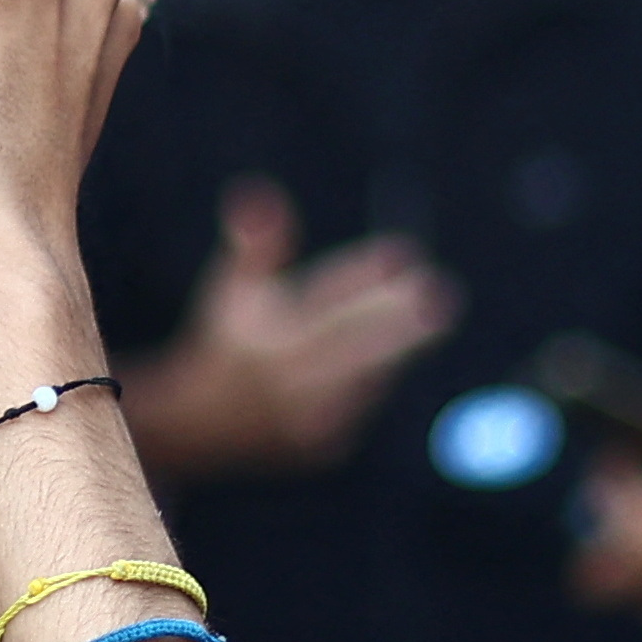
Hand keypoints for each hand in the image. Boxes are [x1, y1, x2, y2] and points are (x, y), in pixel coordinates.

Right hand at [135, 181, 455, 475]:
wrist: (198, 429)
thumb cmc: (224, 344)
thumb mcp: (232, 292)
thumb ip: (256, 245)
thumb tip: (257, 192)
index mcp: (269, 345)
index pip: (332, 306)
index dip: (368, 279)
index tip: (405, 254)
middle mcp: (291, 388)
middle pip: (363, 348)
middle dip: (407, 322)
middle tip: (442, 295)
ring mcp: (311, 423)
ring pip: (371, 376)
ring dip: (394, 347)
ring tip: (419, 319)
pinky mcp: (327, 449)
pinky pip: (364, 404)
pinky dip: (375, 379)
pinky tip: (373, 363)